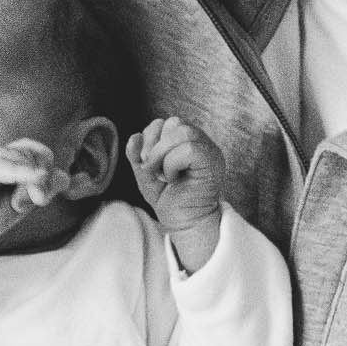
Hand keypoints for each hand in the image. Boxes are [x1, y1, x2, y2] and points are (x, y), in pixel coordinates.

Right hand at [0, 139, 68, 269]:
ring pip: (20, 155)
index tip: (45, 199)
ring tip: (19, 204)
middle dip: (43, 175)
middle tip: (39, 201)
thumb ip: (39, 191)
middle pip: (33, 151)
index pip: (38, 153)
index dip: (49, 173)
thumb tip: (64, 177)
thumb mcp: (18, 206)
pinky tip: (33, 176)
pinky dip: (18, 169)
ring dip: (30, 180)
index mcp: (7, 161)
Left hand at [126, 117, 224, 264]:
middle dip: (154, 145)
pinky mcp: (212, 162)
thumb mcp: (147, 174)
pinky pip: (189, 148)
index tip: (146, 163)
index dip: (150, 138)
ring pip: (182, 131)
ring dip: (162, 154)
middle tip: (152, 169)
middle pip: (174, 122)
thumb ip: (138, 155)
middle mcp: (201, 143)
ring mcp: (209, 151)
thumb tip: (134, 136)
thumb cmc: (170, 199)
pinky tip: (173, 178)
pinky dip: (172, 163)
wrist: (185, 223)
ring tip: (162, 174)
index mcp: (187, 141)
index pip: (166, 122)